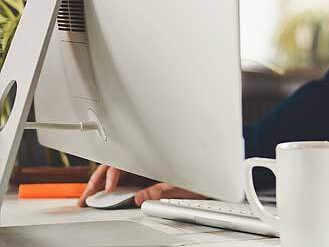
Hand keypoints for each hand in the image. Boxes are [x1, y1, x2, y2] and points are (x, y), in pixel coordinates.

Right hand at [77, 164, 204, 206]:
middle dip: (97, 180)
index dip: (111, 175)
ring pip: (116, 171)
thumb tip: (140, 198)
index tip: (108, 189)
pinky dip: (110, 186)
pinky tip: (102, 196)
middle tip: (86, 198)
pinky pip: (123, 178)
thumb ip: (161, 191)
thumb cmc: (201, 175)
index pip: (122, 161)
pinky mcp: (146, 176)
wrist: (215, 177)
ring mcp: (145, 167)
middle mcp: (146, 160)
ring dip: (100, 183)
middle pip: (114, 166)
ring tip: (88, 198)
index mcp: (151, 157)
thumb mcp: (181, 185)